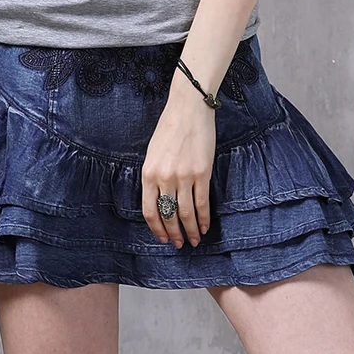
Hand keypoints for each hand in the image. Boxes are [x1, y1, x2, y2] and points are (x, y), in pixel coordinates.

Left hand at [141, 79, 216, 247]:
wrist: (188, 109)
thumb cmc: (169, 128)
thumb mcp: (153, 153)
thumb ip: (154, 177)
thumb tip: (160, 201)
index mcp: (148, 173)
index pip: (149, 211)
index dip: (157, 228)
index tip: (163, 238)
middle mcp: (164, 178)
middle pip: (168, 215)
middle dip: (174, 233)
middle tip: (179, 244)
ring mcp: (183, 176)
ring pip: (185, 213)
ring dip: (190, 230)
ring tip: (193, 240)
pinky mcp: (202, 173)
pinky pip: (202, 202)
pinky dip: (204, 218)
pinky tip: (205, 227)